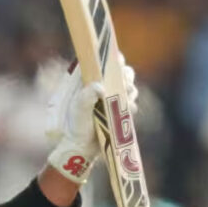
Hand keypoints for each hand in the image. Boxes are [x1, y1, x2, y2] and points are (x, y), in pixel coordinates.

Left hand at [45, 55, 138, 183]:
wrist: (82, 147)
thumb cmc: (76, 125)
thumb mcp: (78, 108)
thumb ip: (87, 95)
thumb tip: (100, 87)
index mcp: (91, 81)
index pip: (105, 63)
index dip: (114, 59)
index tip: (119, 61)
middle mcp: (103, 87)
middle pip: (123, 73)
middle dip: (126, 76)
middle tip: (123, 83)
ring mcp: (112, 99)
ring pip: (129, 88)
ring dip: (130, 91)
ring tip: (125, 99)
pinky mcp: (119, 111)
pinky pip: (131, 104)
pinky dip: (131, 106)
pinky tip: (128, 110)